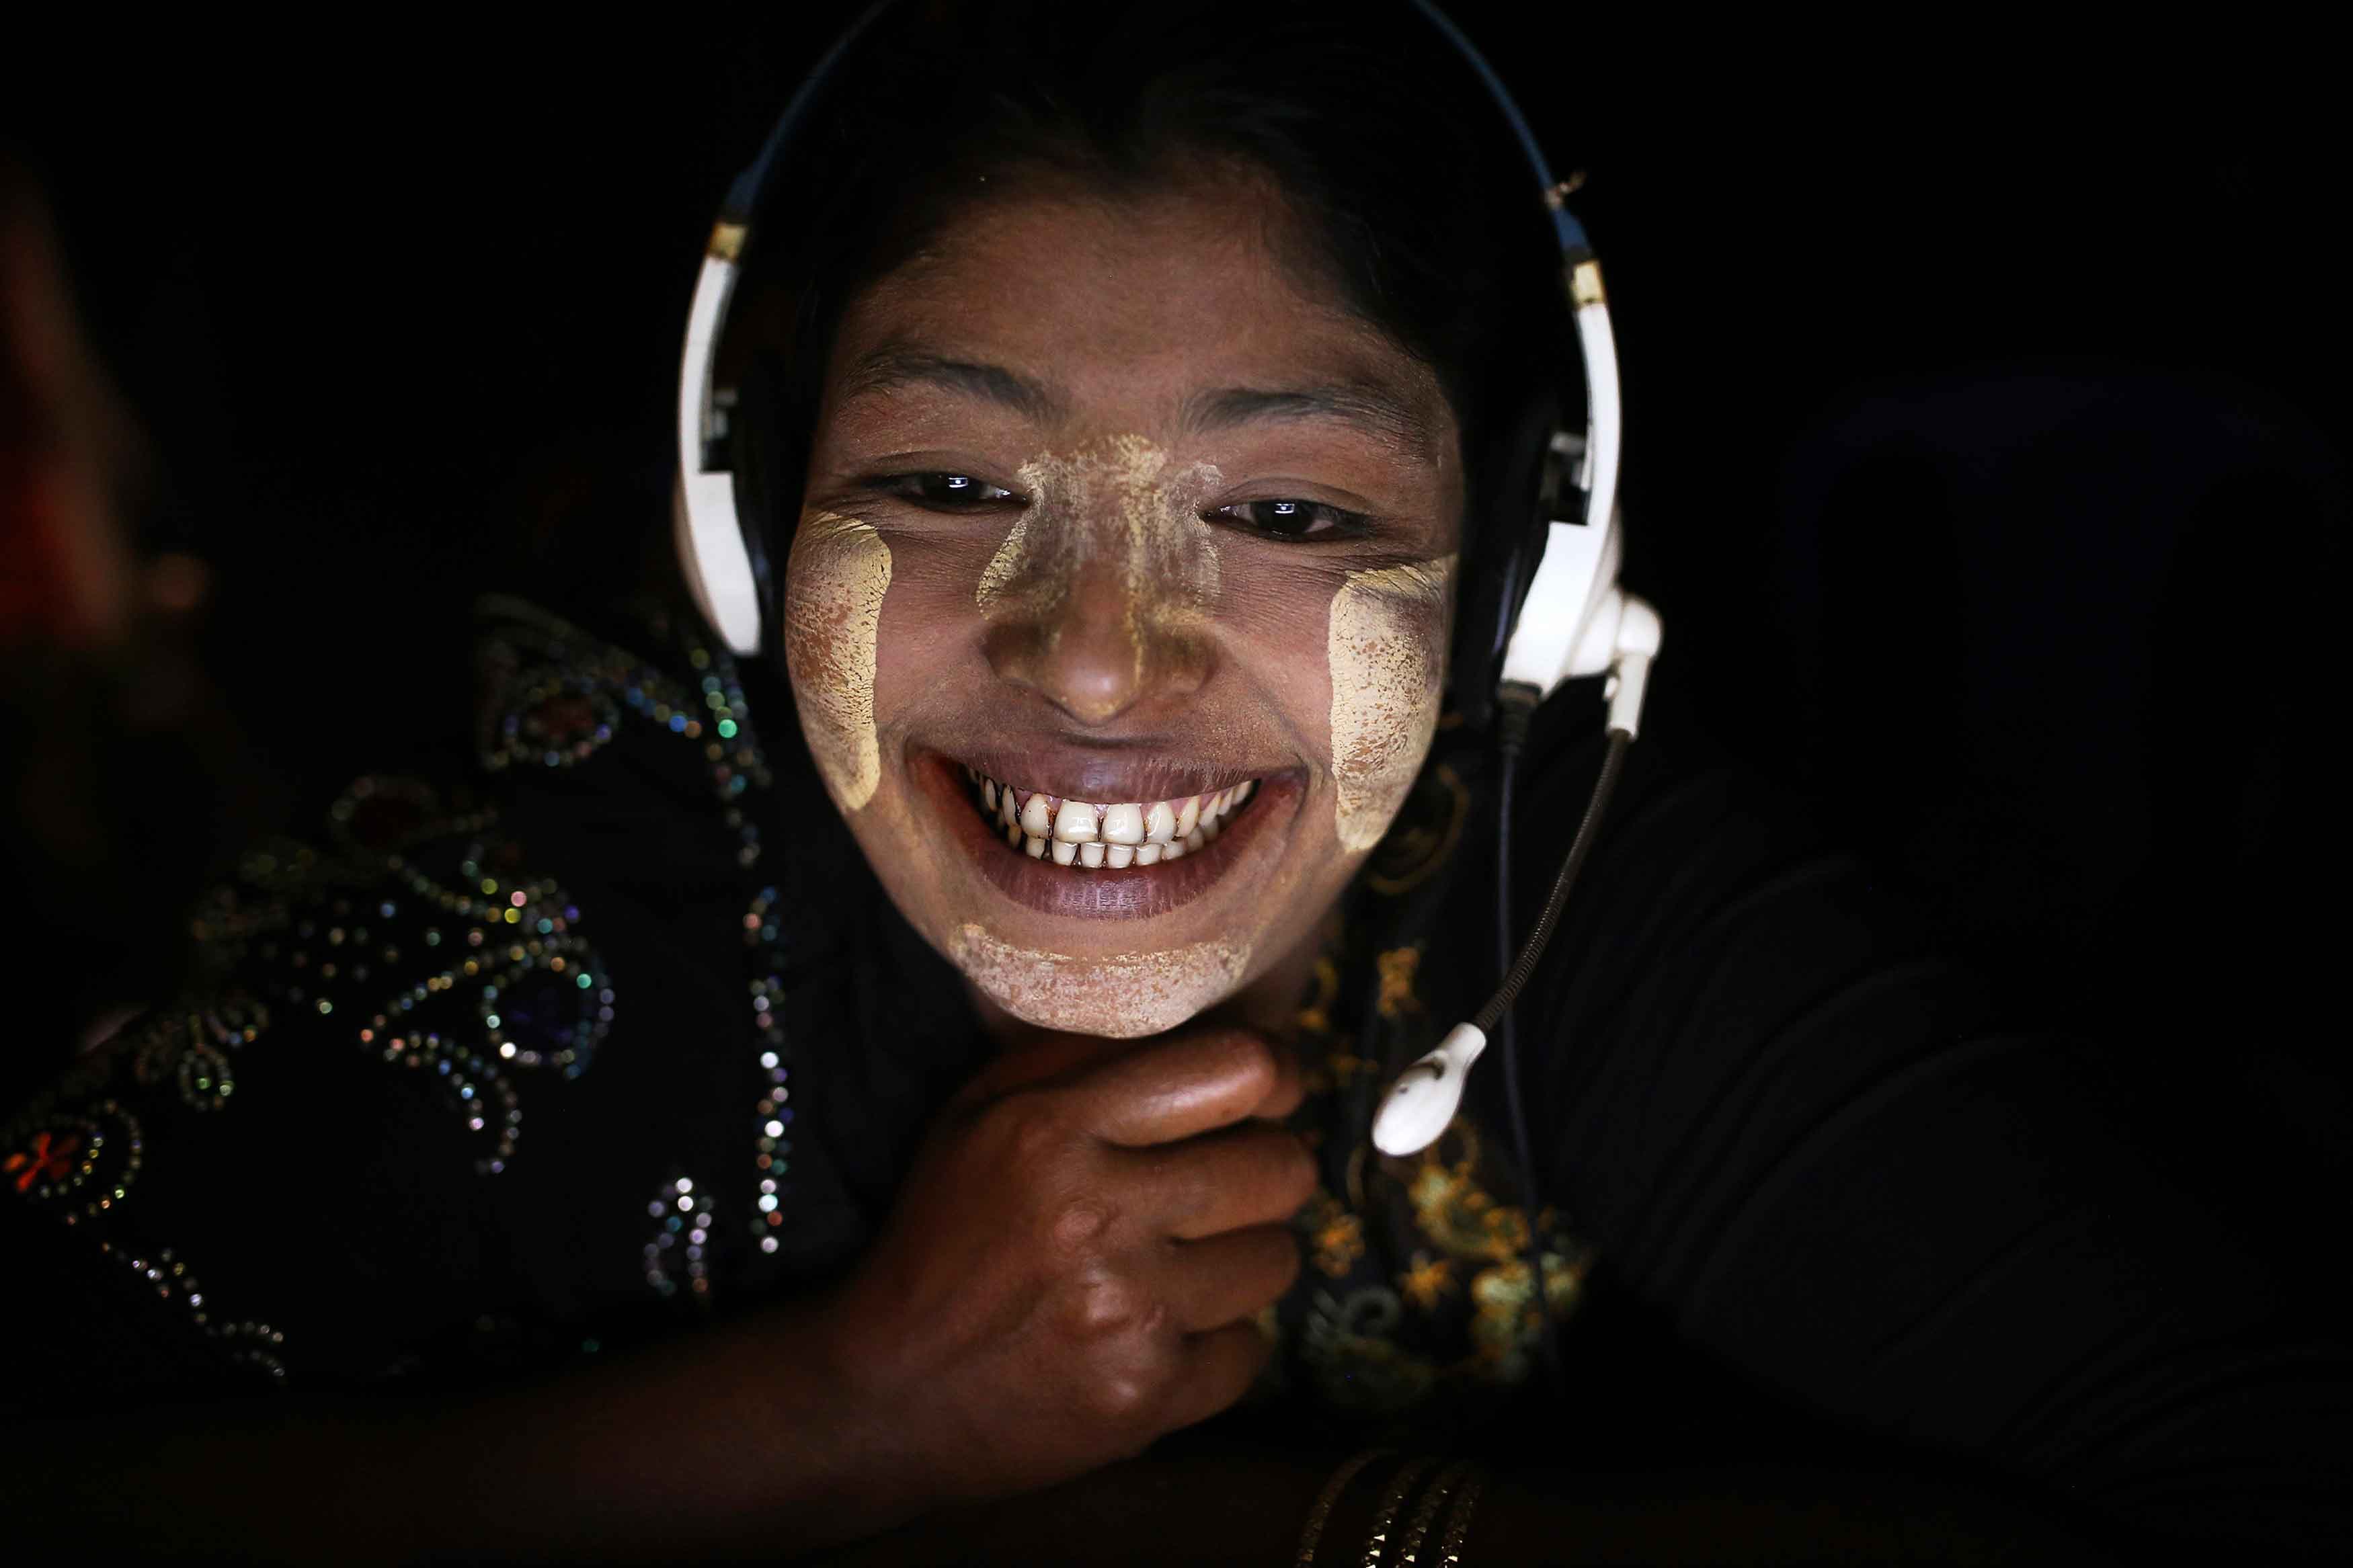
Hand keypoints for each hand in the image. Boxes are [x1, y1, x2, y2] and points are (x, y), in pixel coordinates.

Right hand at [811, 1023, 1313, 1509]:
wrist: (885, 1395)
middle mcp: (1097, 1215)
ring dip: (1243, 1259)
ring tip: (1184, 1265)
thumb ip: (1084, 1057)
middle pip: (1282, 1167)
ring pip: (1278, 1259)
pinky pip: (1251, 1350)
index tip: (1268, 1094)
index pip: (1238, 1069)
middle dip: (1267, 1171)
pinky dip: (1216, 1344)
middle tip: (1228, 1186)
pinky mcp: (1147, 1397)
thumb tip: (1212, 1028)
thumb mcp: (982, 1113)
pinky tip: (1158, 1335)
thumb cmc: (947, 1236)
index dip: (1275, 1076)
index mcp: (1052, 1128)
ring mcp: (1128, 1313)